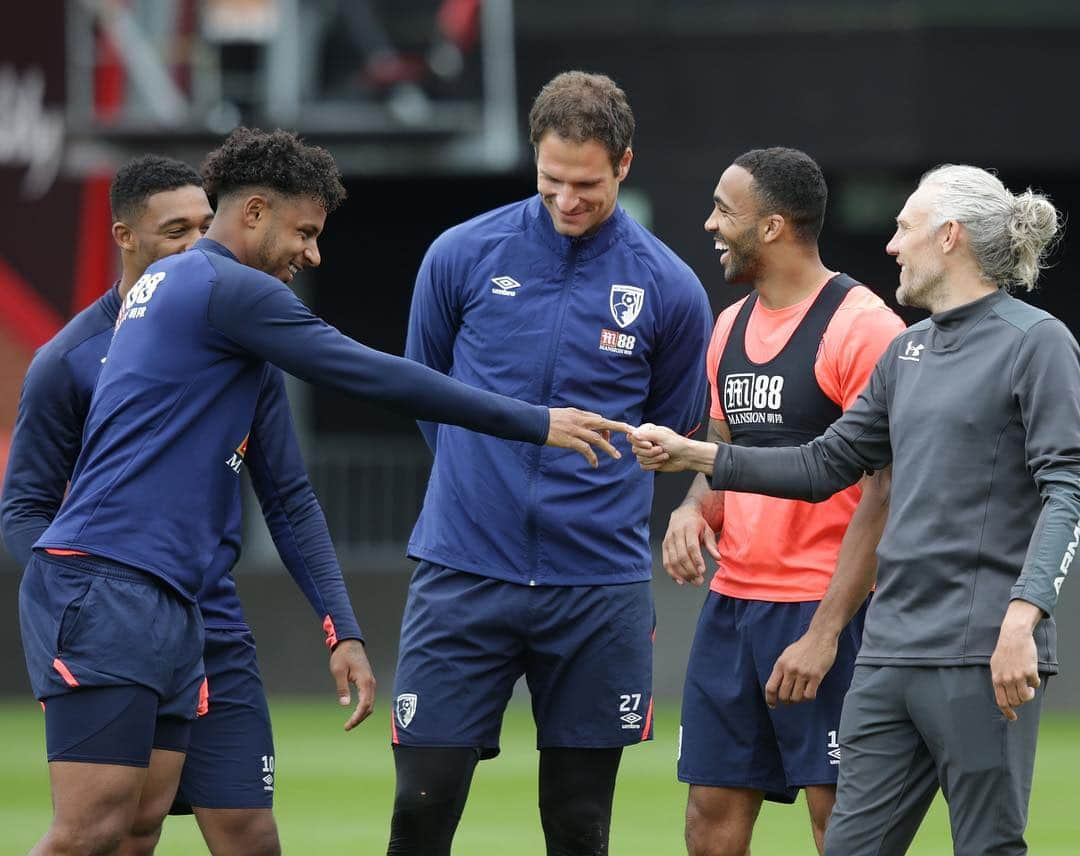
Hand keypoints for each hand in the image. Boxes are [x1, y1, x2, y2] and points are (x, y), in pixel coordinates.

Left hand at [329, 639, 375, 730]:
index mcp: (365, 681)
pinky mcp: (368, 681)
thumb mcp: (338, 671)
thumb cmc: (343, 655)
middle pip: (369, 706)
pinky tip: (356, 712)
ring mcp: (371, 682)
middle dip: (359, 719)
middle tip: (347, 727)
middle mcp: (371, 683)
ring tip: (351, 722)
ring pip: (370, 703)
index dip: (357, 717)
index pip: (364, 704)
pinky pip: (369, 698)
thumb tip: (345, 704)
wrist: (349, 643)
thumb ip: (342, 688)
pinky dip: (364, 707)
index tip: (348, 725)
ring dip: (362, 714)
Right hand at [546, 408, 632, 467]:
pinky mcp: (570, 440)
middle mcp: (581, 421)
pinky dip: (592, 457)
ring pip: (597, 439)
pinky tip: (595, 464)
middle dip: (620, 428)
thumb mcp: (567, 413)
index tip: (614, 434)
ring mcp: (576, 430)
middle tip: (632, 434)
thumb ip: (579, 417)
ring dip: (609, 447)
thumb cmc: (549, 419)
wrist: (535, 422)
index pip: (600, 419)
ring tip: (617, 456)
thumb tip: (590, 421)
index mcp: (580, 414)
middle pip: (604, 423)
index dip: (608, 427)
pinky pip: (585, 449)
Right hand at [629, 423, 685, 471]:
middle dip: (650, 452)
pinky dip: (654, 465)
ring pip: (639, 459)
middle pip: (635, 450)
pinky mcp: (649, 462)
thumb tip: (633, 434)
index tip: (650, 444)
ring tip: (665, 455)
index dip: (639, 443)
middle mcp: (645, 442)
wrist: (686, 456)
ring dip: (654, 459)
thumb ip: (646, 434)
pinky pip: (643, 467)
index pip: (631, 437)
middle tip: (662, 449)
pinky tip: (663, 462)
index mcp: (646, 432)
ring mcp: (646, 453)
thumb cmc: (677, 443)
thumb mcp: (662, 436)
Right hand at [663, 505, 719, 585]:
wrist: (683, 515)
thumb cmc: (697, 525)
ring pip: (673, 561)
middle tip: (699, 581)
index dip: (696, 560)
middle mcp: (676, 533)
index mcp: (689, 528)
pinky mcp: (664, 546)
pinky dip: (672, 573)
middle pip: (682, 556)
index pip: (692, 546)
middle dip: (690, 571)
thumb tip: (718, 558)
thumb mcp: (708, 531)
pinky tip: (680, 581)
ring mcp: (668, 540)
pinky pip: (666, 562)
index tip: (702, 571)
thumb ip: (712, 545)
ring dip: (683, 574)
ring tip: (693, 581)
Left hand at [764, 631, 838, 708]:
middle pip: (783, 695)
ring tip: (800, 694)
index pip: (771, 687)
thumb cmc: (804, 646)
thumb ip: (781, 669)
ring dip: (798, 700)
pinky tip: (809, 691)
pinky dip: (808, 697)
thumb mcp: (787, 655)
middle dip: (786, 701)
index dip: (770, 699)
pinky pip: (809, 695)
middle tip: (789, 700)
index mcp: (780, 664)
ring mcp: (803, 673)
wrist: (820, 637)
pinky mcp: (816, 676)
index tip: (772, 705)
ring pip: (796, 698)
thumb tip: (776, 686)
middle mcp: (790, 669)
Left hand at [990, 601, 1042, 721]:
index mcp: (996, 679)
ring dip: (1029, 694)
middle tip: (1023, 694)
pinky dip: (1035, 683)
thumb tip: (1003, 696)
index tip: (1013, 718)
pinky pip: (1035, 684)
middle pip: (1015, 701)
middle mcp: (1006, 679)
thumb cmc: (1004, 651)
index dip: (1007, 712)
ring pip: (1026, 697)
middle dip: (1020, 702)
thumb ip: (999, 680)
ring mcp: (1018, 676)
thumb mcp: (995, 666)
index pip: (1001, 701)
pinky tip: (1032, 675)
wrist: (1013, 636)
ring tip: (1029, 687)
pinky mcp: (1029, 671)